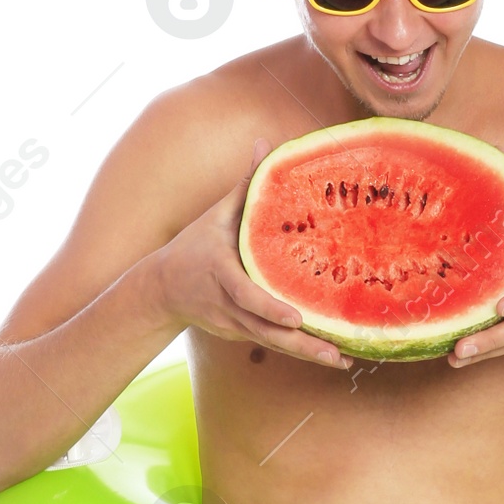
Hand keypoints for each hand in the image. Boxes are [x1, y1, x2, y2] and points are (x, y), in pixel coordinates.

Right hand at [153, 141, 351, 368]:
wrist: (162, 290)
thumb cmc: (195, 245)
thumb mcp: (216, 214)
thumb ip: (246, 185)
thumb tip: (266, 143)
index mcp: (221, 272)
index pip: (245, 294)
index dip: (269, 307)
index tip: (295, 317)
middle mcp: (228, 304)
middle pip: (266, 328)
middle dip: (301, 345)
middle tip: (335, 355)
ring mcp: (234, 324)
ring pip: (273, 342)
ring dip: (307, 354)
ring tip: (342, 360)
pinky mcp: (241, 334)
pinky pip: (272, 343)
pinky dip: (300, 351)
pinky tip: (331, 356)